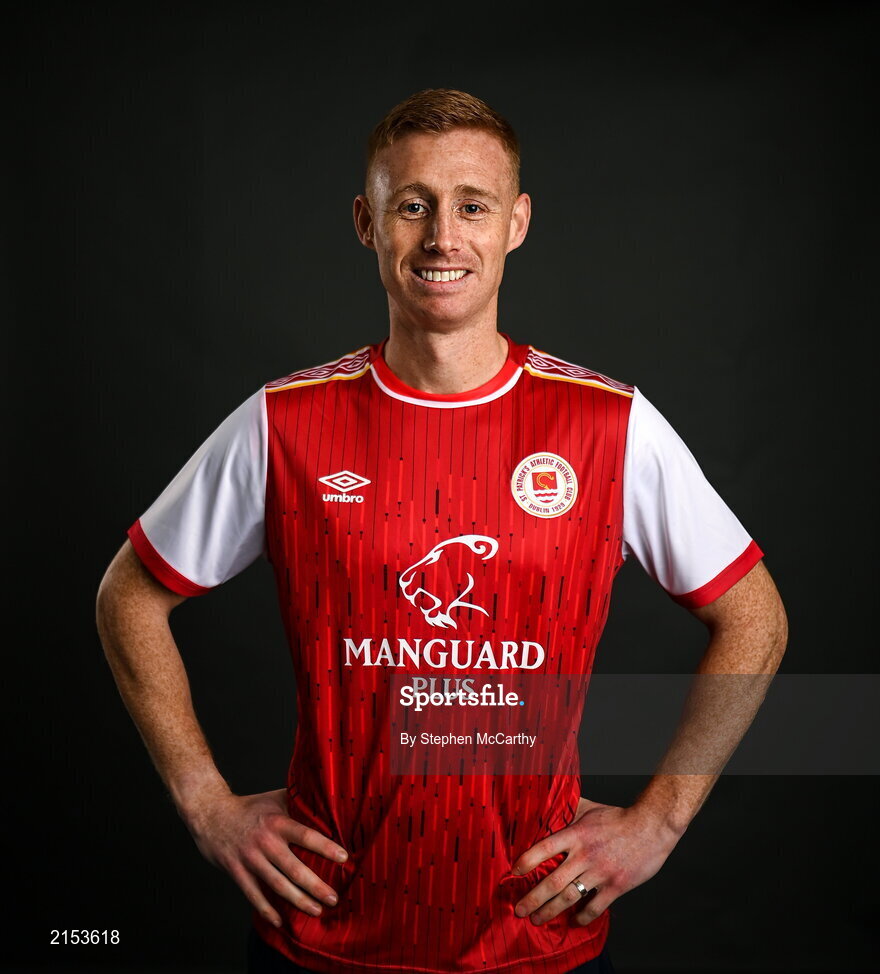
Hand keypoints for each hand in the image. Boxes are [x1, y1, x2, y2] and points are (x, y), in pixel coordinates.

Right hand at [183, 786, 348, 927]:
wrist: (211, 813)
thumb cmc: (249, 806)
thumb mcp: (274, 798)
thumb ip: (298, 800)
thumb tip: (326, 798)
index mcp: (277, 822)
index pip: (306, 835)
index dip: (326, 847)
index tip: (344, 858)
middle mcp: (265, 842)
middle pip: (295, 868)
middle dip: (316, 886)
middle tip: (334, 898)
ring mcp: (250, 858)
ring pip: (277, 885)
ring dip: (298, 900)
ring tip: (316, 910)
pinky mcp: (236, 871)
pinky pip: (253, 895)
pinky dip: (266, 909)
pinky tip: (280, 921)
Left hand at [511, 797, 679, 926]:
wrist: (651, 826)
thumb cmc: (618, 817)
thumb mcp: (590, 808)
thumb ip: (569, 810)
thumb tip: (549, 804)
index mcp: (576, 834)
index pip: (544, 848)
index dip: (527, 861)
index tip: (514, 873)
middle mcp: (585, 854)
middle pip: (552, 881)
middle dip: (532, 899)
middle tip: (519, 910)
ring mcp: (600, 872)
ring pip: (569, 897)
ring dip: (550, 911)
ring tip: (537, 919)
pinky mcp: (616, 885)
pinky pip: (595, 907)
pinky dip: (583, 918)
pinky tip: (574, 922)